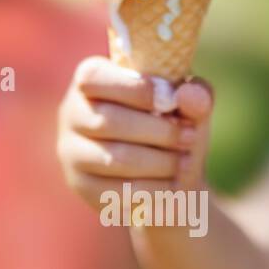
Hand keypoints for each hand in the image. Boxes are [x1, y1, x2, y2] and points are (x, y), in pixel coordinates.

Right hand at [57, 56, 213, 210]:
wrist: (167, 173)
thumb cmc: (173, 125)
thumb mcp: (189, 104)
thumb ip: (196, 94)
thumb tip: (188, 96)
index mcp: (91, 78)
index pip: (95, 77)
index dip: (134, 88)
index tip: (171, 102)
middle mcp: (72, 112)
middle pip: (108, 121)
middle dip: (158, 131)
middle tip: (190, 138)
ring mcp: (72, 151)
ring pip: (114, 159)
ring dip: (160, 162)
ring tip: (187, 163)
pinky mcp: (81, 185)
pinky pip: (117, 190)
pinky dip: (153, 189)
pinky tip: (174, 185)